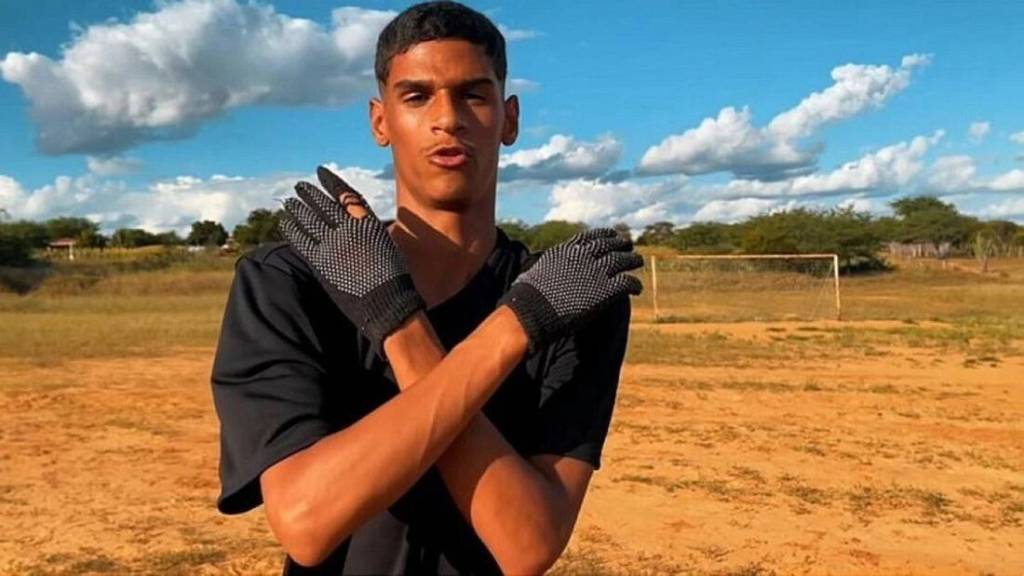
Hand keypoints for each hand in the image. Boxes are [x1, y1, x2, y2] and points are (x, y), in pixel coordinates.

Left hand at [279, 166, 424, 353]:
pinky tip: (285, 223)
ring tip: (288, 202)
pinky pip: (302, 241)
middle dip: (310, 193)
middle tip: (300, 187)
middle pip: (324, 204)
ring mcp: (334, 244)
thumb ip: (372, 231)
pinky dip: (292, 230)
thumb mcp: (388, 246)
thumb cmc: (394, 279)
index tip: (321, 173)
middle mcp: (350, 228)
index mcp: (368, 223)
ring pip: (309, 219)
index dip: (331, 182)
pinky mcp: (322, 262)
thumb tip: (362, 224)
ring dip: (297, 208)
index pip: (345, 195)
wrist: (388, 304)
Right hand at [498, 228, 642, 351]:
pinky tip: (637, 288)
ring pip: (621, 261)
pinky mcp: (604, 290)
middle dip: (620, 244)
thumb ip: (541, 268)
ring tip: (638, 261)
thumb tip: (532, 271)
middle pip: (608, 245)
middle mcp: (582, 257)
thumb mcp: (532, 272)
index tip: (611, 234)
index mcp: (566, 250)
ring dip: (632, 260)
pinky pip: (625, 282)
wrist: (531, 312)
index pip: (589, 237)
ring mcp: (595, 272)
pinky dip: (634, 284)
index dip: (603, 235)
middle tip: (628, 245)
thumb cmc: (525, 297)